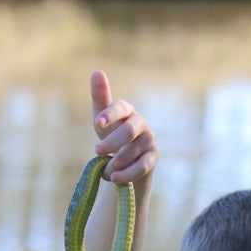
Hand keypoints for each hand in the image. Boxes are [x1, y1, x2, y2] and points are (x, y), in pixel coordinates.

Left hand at [90, 69, 158, 184]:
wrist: (128, 160)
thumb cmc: (113, 134)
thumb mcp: (102, 119)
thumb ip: (100, 98)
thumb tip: (97, 71)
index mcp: (126, 111)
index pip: (120, 108)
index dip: (110, 114)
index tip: (97, 122)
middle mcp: (140, 123)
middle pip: (128, 130)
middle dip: (112, 141)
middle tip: (96, 151)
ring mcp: (149, 140)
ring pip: (133, 150)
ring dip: (117, 161)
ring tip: (105, 171)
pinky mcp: (153, 157)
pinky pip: (143, 165)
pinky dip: (127, 173)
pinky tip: (114, 179)